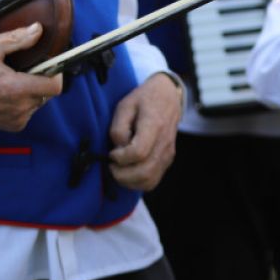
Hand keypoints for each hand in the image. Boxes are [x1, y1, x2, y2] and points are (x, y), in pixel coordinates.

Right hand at [0, 23, 62, 130]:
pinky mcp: (12, 126)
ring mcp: (17, 120)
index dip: (56, 72)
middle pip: (48, 92)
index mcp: (17, 89)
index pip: (56, 86)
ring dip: (32, 90)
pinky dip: (24, 101)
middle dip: (41, 79)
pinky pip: (29, 111)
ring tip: (13, 81)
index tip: (48, 63)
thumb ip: (16, 38)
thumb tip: (38, 30)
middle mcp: (20, 108)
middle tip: (24, 69)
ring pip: (39, 101)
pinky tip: (8, 93)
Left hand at [107, 72, 183, 190]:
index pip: (139, 152)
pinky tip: (128, 173)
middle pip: (144, 172)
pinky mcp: (167, 160)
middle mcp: (164, 142)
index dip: (121, 157)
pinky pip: (153, 181)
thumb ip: (118, 128)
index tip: (112, 152)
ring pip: (149, 180)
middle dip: (121, 175)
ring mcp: (168, 153)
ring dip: (129, 182)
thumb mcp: (125, 105)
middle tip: (111, 165)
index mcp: (154, 125)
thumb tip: (118, 149)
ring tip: (118, 170)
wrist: (168, 96)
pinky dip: (138, 183)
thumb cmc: (144, 99)